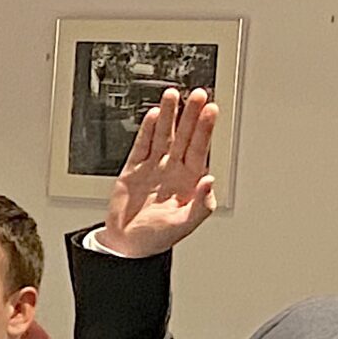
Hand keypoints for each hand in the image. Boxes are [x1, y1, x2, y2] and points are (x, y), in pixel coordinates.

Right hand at [99, 88, 217, 259]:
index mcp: (189, 180)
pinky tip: (153, 115)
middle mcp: (173, 169)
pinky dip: (147, 130)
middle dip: (190, 114)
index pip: (200, 147)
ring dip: (168, 115)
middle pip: (184, 135)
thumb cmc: (157, 237)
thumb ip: (201, 204)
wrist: (127, 245)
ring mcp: (154, 167)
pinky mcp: (134, 169)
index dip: (205, 128)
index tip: (210, 109)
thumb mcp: (184, 224)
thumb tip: (209, 181)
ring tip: (172, 95)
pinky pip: (142, 145)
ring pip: (163, 135)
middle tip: (197, 94)